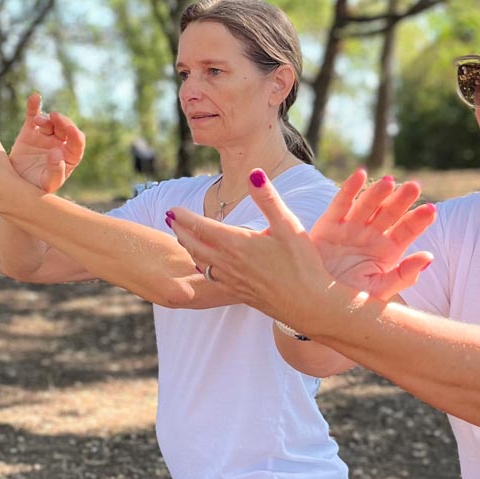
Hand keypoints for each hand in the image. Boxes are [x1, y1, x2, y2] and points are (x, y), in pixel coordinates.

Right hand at [9, 92, 85, 192]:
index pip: (77, 142)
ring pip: (50, 122)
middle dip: (62, 122)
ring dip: (46, 119)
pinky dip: (34, 106)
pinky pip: (33, 115)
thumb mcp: (47, 185)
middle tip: (54, 119)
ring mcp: (45, 136)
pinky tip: (35, 97)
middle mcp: (59, 143)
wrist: (15, 183)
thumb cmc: (36, 188)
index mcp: (69, 157)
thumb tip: (57, 153)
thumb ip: (56, 172)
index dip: (75, 135)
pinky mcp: (30, 131)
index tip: (70, 129)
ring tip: (38, 123)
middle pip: (65, 128)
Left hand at [167, 168, 434, 332]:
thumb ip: (268, 199)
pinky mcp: (240, 294)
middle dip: (180, 231)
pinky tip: (205, 266)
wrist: (310, 305)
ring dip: (189, 249)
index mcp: (237, 244)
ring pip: (201, 263)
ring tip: (182, 239)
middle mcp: (229, 264)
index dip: (184, 217)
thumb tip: (254, 173)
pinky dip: (202, 268)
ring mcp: (233, 281)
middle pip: (195, 246)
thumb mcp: (288, 226)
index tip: (171, 209)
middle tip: (169, 220)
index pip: (201, 227)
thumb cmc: (303, 265)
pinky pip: (213, 278)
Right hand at [309, 169, 434, 298]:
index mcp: (387, 252)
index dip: (418, 221)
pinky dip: (349, 189)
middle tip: (414, 187)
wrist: (313, 304)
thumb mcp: (378, 291)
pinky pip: (340, 204)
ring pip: (367, 206)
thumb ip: (403, 275)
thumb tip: (429, 256)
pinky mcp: (328, 225)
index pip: (406, 232)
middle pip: (389, 214)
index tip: (430, 211)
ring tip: (389, 182)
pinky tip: (360, 175)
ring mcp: (350, 229)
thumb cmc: (348, 302)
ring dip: (378, 192)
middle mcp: (370, 237)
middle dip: (401, 200)